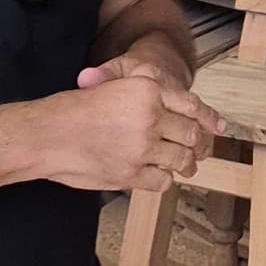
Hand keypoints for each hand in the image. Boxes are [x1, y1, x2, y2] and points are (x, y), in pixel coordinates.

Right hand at [38, 64, 217, 197]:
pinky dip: (163, 180)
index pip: (192, 105)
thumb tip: (179, 107)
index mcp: (147, 90)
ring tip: (185, 166)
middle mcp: (150, 117)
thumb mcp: (113, 85)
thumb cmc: (75, 110)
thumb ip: (146, 93)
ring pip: (180, 160)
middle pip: (191, 135)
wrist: (45, 135)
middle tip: (198, 151)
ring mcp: (141, 147)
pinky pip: (162, 181)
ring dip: (185, 165)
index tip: (220, 128)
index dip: (209, 118)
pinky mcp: (130, 173)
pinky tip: (157, 176)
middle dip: (197, 145)